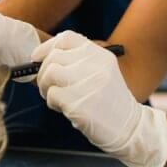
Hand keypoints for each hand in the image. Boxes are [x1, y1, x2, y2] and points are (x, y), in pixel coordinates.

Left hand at [33, 31, 166, 166]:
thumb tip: (41, 59)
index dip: (47, 47)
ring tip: (56, 98)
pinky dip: (52, 102)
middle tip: (48, 87)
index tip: (37, 58)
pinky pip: (52, 94)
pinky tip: (64, 109)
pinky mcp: (79, 103)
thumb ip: (77, 63)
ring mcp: (87, 83)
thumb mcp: (101, 73)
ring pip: (49, 73)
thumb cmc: (108, 102)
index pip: (66, 38)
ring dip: (45, 87)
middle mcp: (95, 64)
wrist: (129, 128)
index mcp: (100, 55)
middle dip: (43, 72)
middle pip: (53, 57)